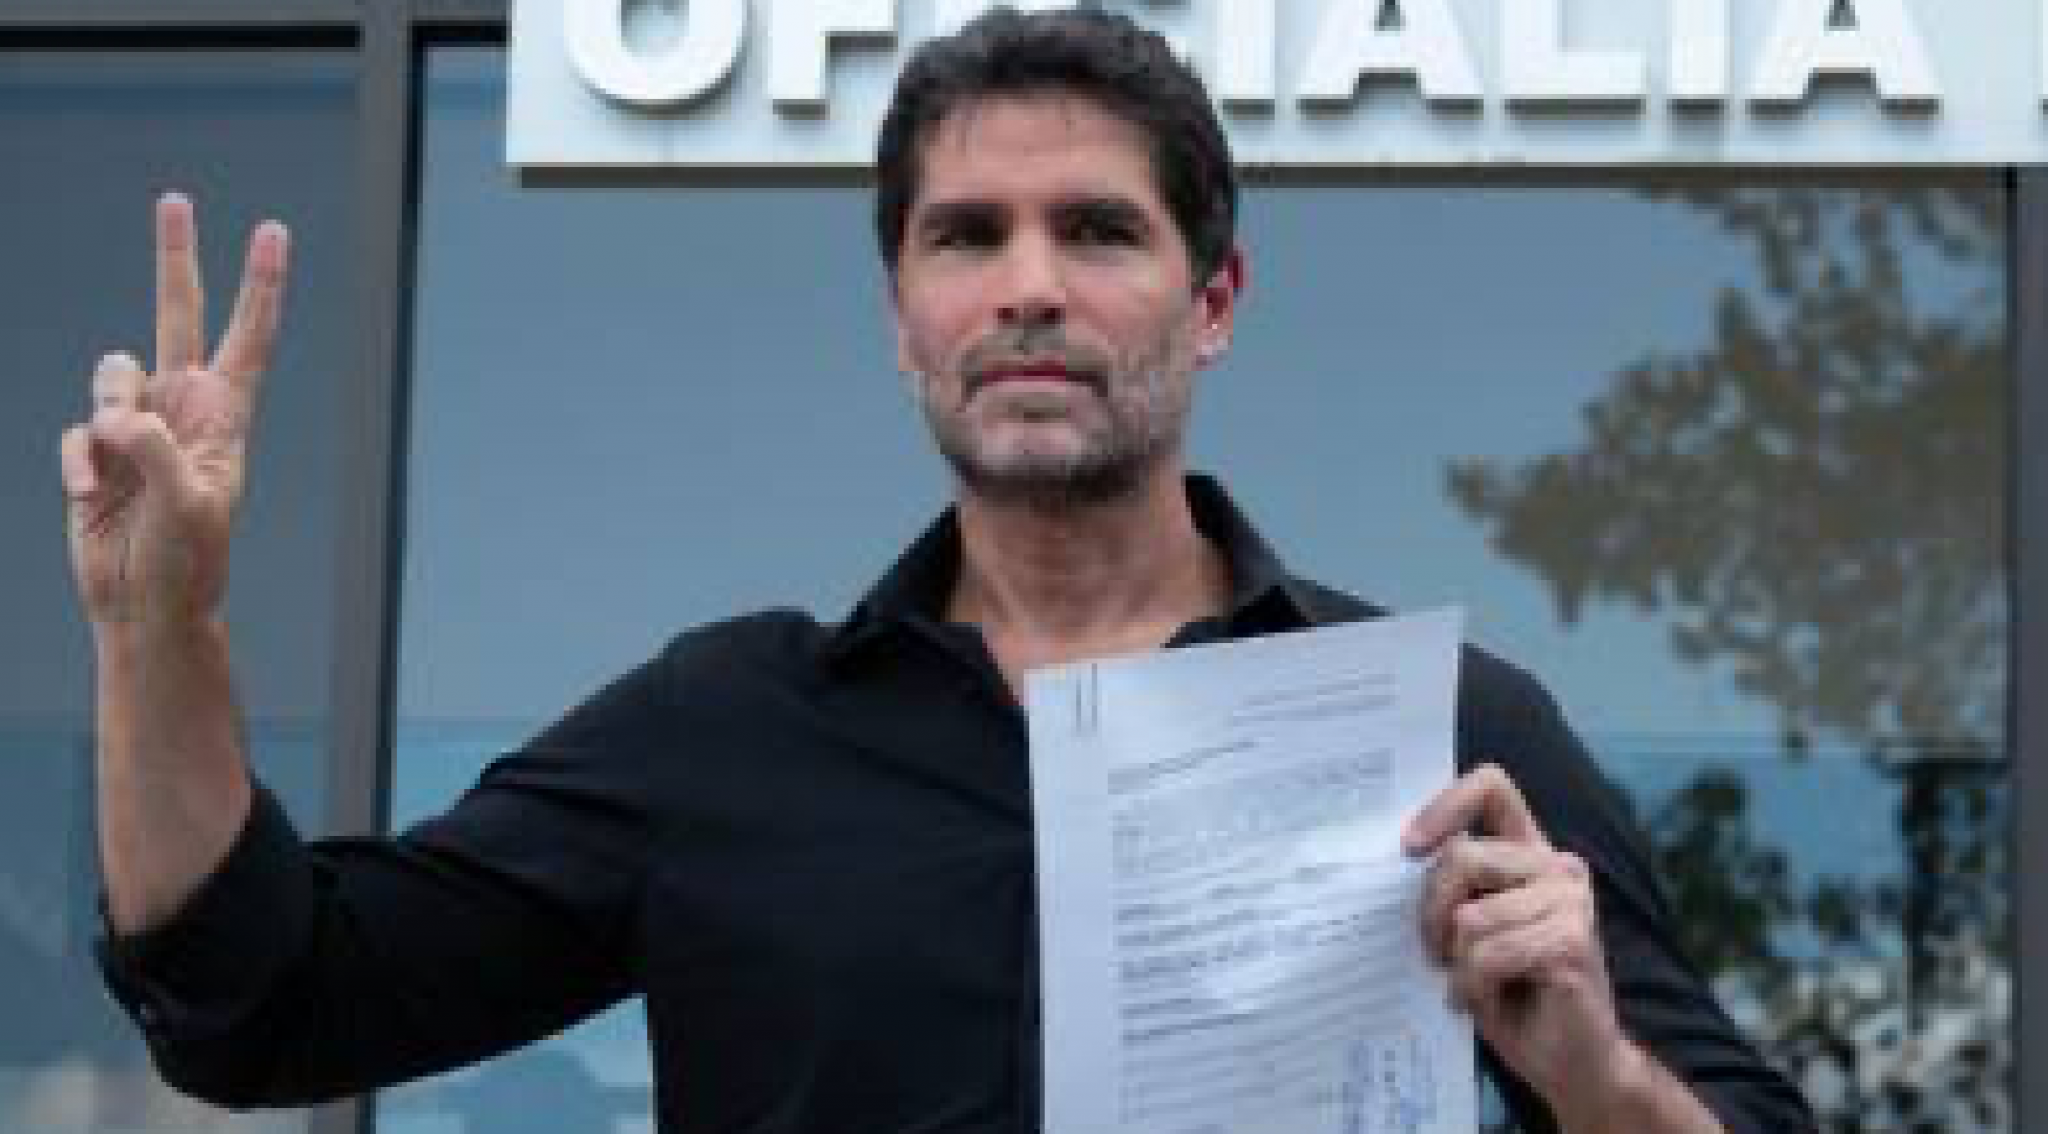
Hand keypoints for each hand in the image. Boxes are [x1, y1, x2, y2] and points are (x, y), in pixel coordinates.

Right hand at [60, 194, 288, 629]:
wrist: (144, 602)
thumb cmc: (187, 561)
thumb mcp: (187, 507)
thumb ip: (157, 452)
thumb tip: (119, 416)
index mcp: (226, 416)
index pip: (249, 337)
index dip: (261, 285)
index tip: (273, 233)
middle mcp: (183, 407)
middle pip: (177, 315)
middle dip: (175, 258)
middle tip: (175, 200)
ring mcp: (138, 424)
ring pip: (111, 372)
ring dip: (109, 417)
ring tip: (117, 475)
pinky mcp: (98, 448)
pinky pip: (78, 429)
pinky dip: (80, 461)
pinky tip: (90, 496)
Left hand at [1403, 764, 1636, 1122]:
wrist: (1569, 1061)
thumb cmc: (1511, 994)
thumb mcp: (1468, 931)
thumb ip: (1451, 888)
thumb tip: (1400, 852)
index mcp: (1529, 853)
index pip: (1491, 787)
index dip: (1444, 805)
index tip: (1409, 846)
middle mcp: (1556, 866)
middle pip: (1462, 855)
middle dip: (1430, 911)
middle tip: (1433, 952)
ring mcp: (1570, 900)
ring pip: (1470, 916)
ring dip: (1455, 961)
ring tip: (1467, 983)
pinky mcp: (1572, 941)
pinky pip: (1489, 955)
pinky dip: (1473, 985)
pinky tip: (1483, 1000)